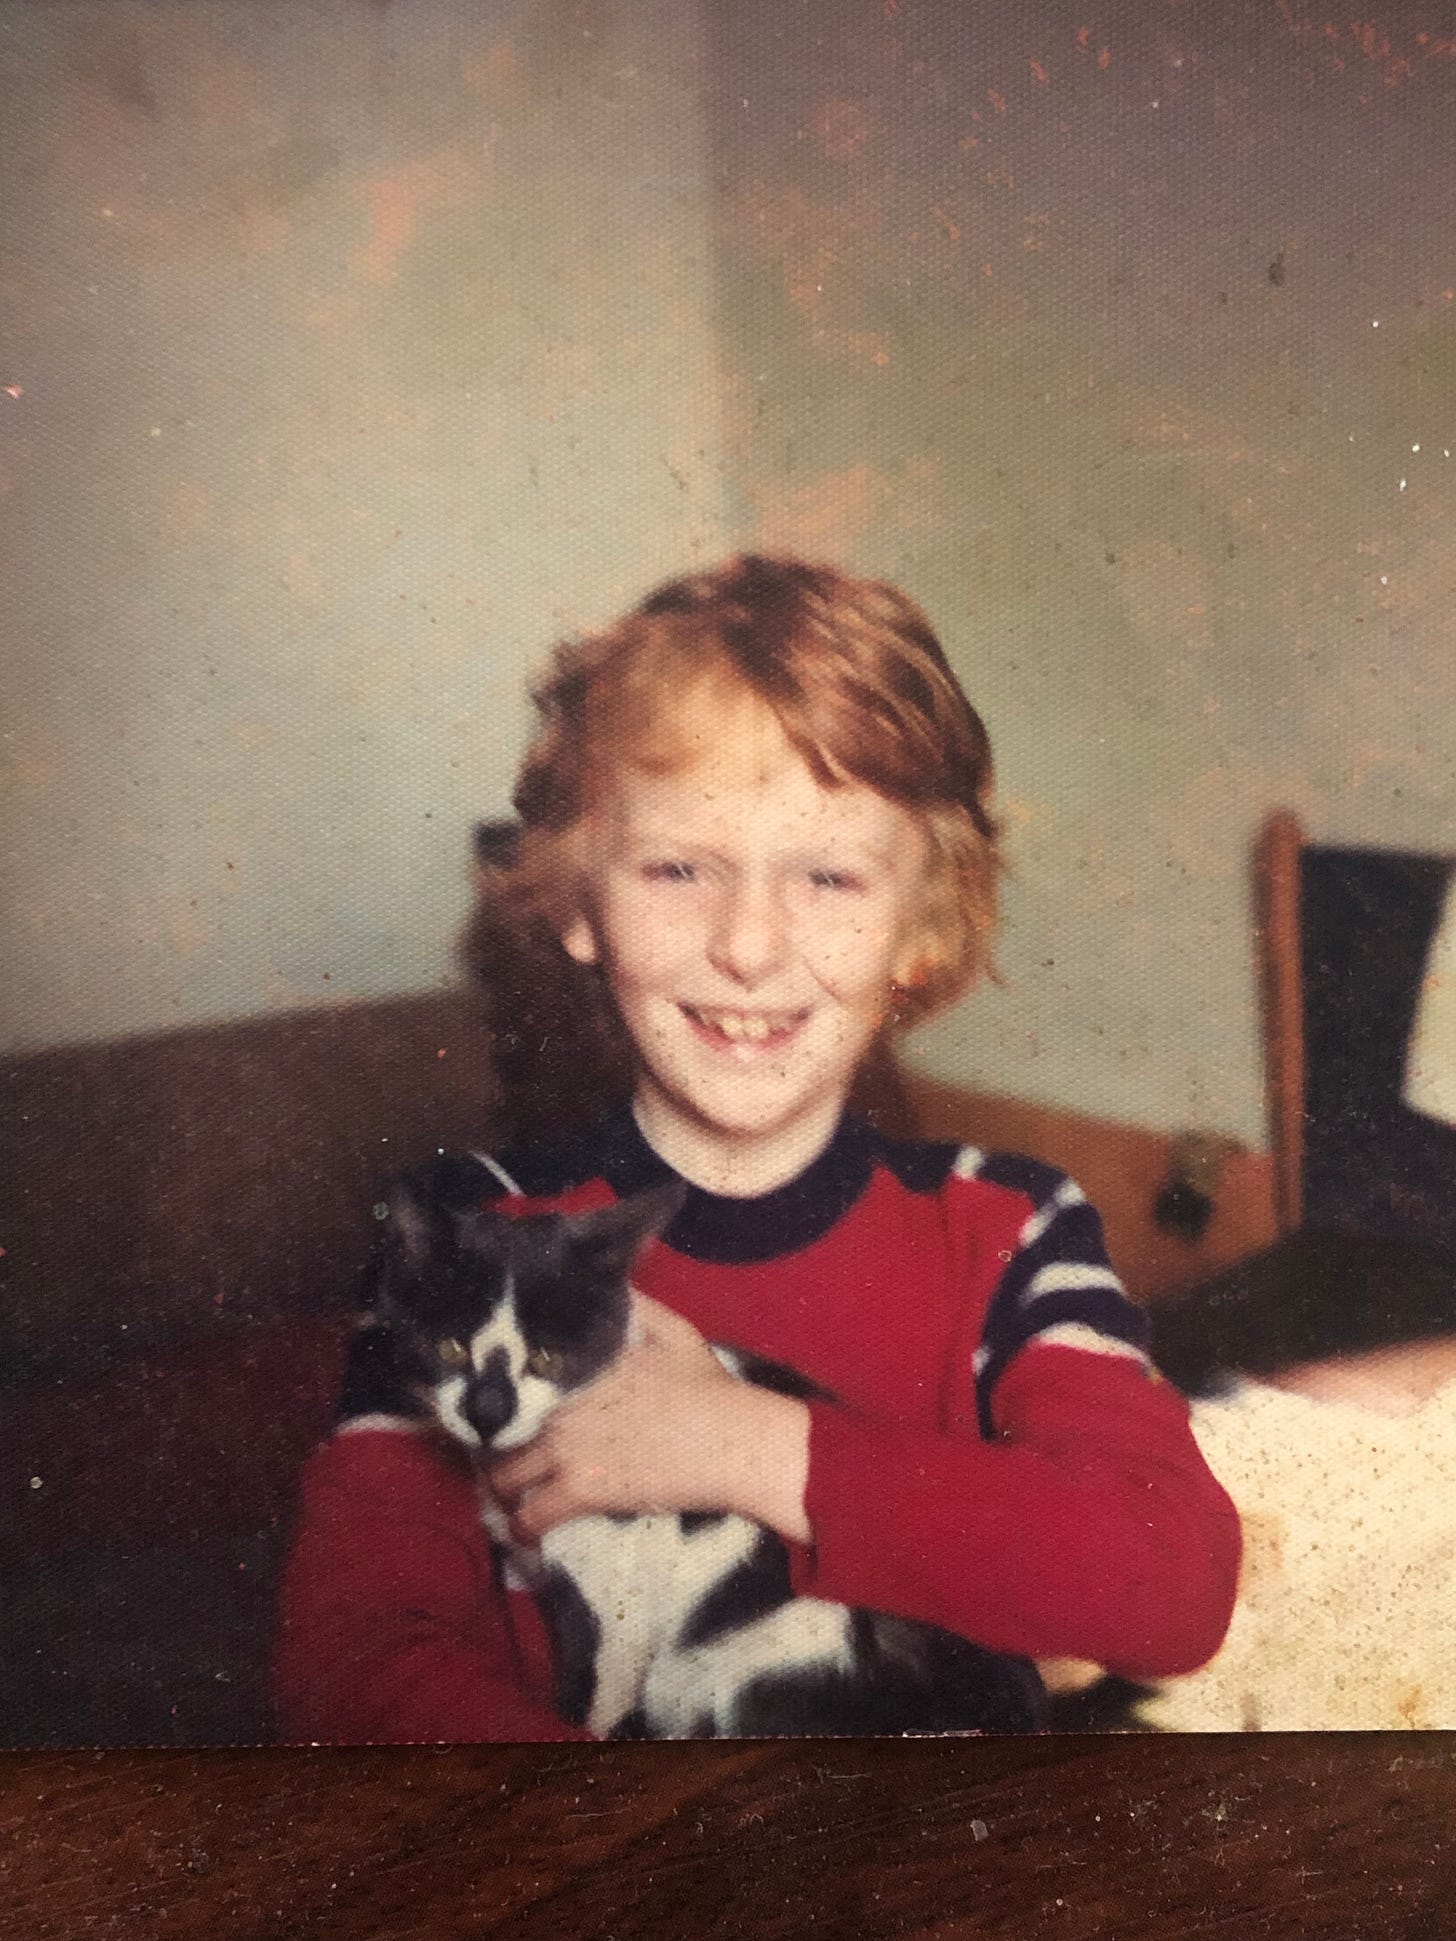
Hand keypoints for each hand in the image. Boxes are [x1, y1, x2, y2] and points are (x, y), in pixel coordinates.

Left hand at [488, 1295, 811, 1545]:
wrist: (733, 1440)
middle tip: (495, 1454)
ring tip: (504, 1495)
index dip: (500, 1394)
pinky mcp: (581, 1490)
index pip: (516, 1376)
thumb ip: (633, 1305)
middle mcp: (561, 1403)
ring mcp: (568, 1448)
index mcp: (577, 1365)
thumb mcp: (671, 1329)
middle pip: (499, 1427)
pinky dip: (521, 1527)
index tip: (496, 1405)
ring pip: (504, 1475)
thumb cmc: (706, 1385)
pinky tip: (523, 1532)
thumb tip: (608, 1282)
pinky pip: (532, 1515)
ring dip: (499, 1488)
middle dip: (491, 1443)